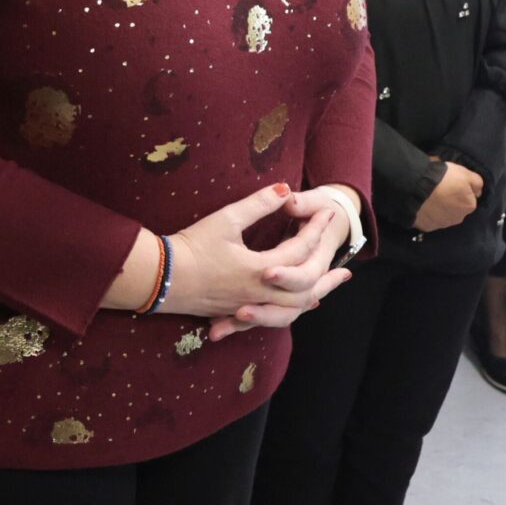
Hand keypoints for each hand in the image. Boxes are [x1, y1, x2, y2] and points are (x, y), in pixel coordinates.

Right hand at [157, 183, 351, 332]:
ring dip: (317, 293)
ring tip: (333, 285)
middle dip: (326, 269)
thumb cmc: (191, 247)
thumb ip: (257, 205)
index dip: (316, 229)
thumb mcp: (225, 220)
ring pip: (294, 307)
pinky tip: (300, 304)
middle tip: (344, 259)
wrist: (161, 279)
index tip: (328, 213)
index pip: (299, 248)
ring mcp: (250, 305)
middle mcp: (261, 292)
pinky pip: (276, 315)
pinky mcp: (238, 312)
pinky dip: (294, 308)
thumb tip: (284, 189)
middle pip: (306, 286)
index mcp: (260, 269)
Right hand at [411, 160, 483, 232]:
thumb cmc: (443, 179)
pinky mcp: (427, 227)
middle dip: (450, 201)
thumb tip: (478, 192)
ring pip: (443, 215)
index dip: (460, 189)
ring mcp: (442, 224)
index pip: (468, 198)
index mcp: (469, 206)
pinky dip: (427, 214)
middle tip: (440, 189)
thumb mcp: (464, 173)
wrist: (417, 188)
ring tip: (429, 196)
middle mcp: (458, 218)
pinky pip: (429, 220)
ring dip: (439, 208)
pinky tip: (422, 204)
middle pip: (456, 209)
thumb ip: (476, 182)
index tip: (451, 183)